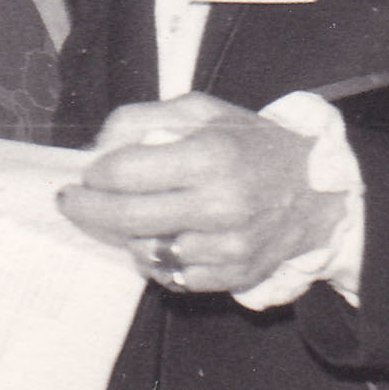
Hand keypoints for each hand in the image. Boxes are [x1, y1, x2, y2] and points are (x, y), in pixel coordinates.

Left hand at [57, 93, 342, 295]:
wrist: (318, 192)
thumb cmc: (252, 146)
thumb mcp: (203, 111)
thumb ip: (143, 118)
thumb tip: (98, 146)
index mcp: (211, 156)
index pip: (125, 172)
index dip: (96, 173)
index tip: (88, 173)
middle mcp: (221, 204)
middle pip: (126, 217)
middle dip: (86, 210)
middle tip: (70, 202)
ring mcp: (229, 246)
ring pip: (145, 251)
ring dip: (124, 235)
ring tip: (125, 218)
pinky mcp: (234, 275)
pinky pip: (172, 277)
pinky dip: (156, 261)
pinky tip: (159, 239)